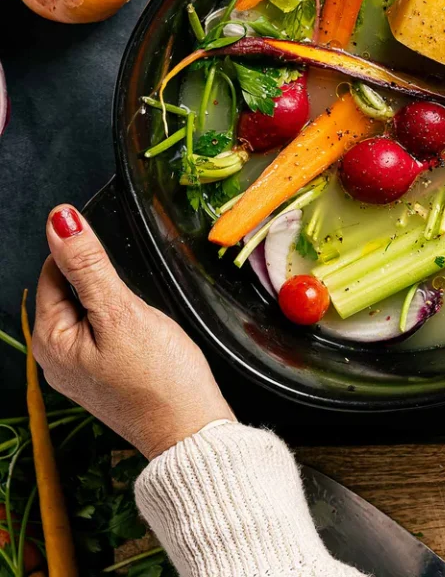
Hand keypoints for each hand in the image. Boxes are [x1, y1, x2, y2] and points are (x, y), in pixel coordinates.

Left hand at [32, 204, 233, 458]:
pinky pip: (105, 332)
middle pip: (73, 290)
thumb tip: (61, 220)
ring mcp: (79, 368)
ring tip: (144, 321)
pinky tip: (146, 336)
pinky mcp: (103, 375)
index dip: (87, 256)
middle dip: (105, 282)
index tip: (118, 262)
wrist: (189, 429)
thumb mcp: (122, 311)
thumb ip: (89, 264)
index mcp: (50, 339)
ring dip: (117, 302)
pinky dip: (124, 323)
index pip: (54, 270)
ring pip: (92, 310)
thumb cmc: (160, 377)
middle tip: (138, 302)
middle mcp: (55, 356)